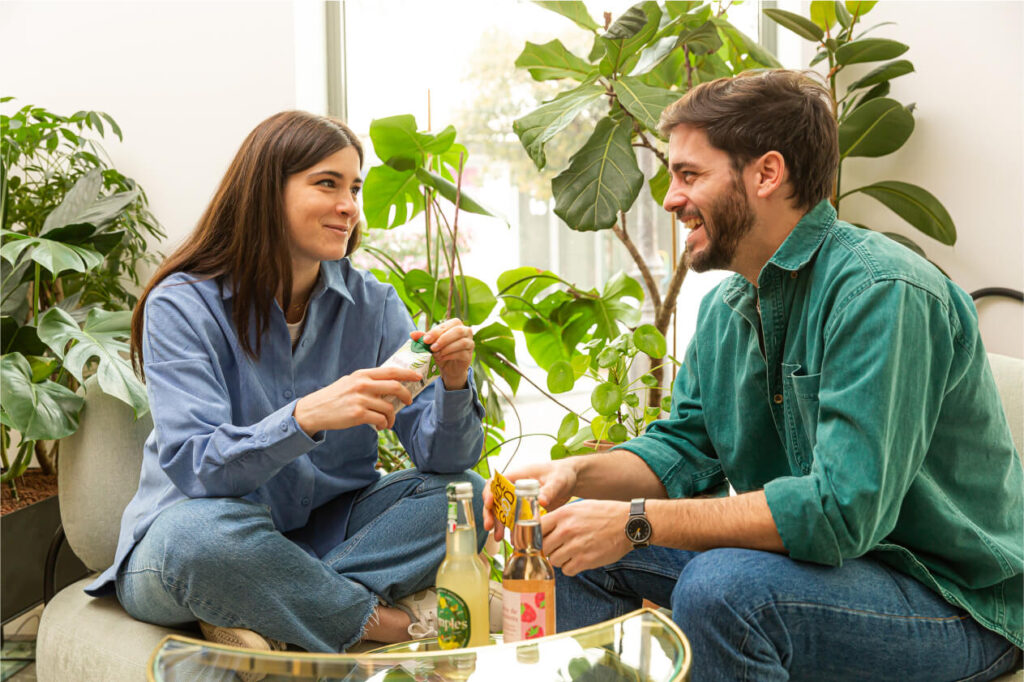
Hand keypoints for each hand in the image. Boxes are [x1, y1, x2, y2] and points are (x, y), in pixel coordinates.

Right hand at [293, 366, 422, 434]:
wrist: (314, 410)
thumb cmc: (335, 397)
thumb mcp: (350, 382)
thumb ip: (368, 381)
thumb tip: (391, 384)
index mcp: (362, 374)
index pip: (391, 371)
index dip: (407, 373)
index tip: (418, 376)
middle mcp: (362, 384)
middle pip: (395, 386)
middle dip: (406, 395)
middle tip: (408, 402)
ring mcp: (360, 399)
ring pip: (388, 407)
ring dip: (392, 417)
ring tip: (388, 422)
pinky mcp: (358, 414)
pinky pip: (380, 419)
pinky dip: (384, 424)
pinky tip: (380, 426)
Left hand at [412, 318, 472, 389]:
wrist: (448, 368)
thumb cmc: (440, 352)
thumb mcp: (430, 344)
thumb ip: (423, 338)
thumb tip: (412, 334)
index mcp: (456, 325)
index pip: (447, 324)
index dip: (436, 331)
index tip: (426, 340)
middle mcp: (466, 331)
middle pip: (457, 331)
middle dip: (443, 339)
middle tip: (432, 347)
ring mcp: (470, 343)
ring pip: (461, 342)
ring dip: (447, 348)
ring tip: (436, 354)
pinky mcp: (469, 355)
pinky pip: (462, 353)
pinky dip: (450, 355)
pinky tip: (442, 358)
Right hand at [483, 459, 577, 541]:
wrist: (572, 481)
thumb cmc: (563, 474)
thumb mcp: (557, 481)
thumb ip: (549, 490)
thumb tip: (542, 501)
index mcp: (518, 476)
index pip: (496, 482)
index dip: (489, 492)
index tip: (489, 503)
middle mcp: (514, 487)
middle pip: (495, 499)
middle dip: (490, 513)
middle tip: (489, 527)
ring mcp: (518, 499)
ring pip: (502, 511)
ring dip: (498, 523)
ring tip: (498, 537)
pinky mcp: (524, 509)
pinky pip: (513, 519)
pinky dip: (511, 528)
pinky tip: (513, 539)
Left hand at [540, 499, 632, 575]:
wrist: (628, 524)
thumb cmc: (604, 514)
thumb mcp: (578, 507)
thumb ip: (560, 517)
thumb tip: (542, 528)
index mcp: (563, 514)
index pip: (536, 528)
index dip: (535, 536)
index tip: (538, 540)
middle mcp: (567, 530)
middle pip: (543, 547)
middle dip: (549, 548)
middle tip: (559, 546)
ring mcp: (575, 546)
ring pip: (553, 560)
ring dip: (560, 559)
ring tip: (572, 552)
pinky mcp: (585, 560)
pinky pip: (566, 570)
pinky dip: (571, 568)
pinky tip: (579, 559)